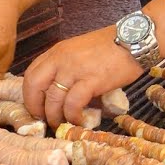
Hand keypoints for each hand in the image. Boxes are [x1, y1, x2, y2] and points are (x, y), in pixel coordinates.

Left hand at [21, 26, 144, 126]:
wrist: (135, 39)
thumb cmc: (111, 46)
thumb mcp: (80, 50)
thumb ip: (67, 66)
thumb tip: (61, 92)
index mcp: (57, 52)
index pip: (31, 74)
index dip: (29, 95)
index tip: (36, 108)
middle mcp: (61, 59)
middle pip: (35, 87)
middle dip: (36, 108)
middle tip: (44, 120)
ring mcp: (75, 69)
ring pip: (53, 99)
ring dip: (56, 117)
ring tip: (63, 124)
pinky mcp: (91, 80)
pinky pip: (73, 104)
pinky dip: (73, 116)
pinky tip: (79, 120)